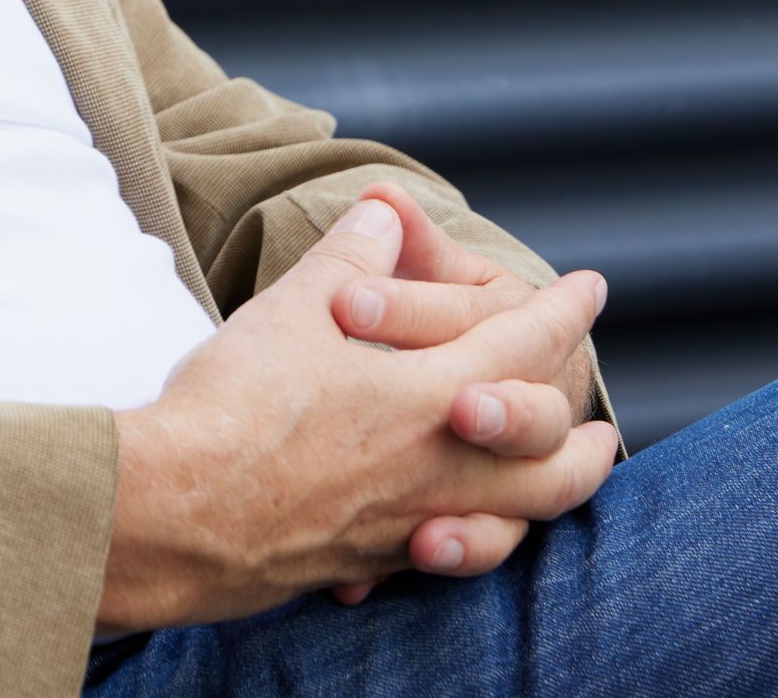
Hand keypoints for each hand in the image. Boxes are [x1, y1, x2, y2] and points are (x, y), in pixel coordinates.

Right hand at [97, 196, 617, 633]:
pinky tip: (447, 533)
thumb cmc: (235, 407)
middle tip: (600, 421)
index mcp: (432, 393)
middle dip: (579, 434)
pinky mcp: (369, 560)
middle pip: (550, 458)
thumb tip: (381, 217)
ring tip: (560, 483)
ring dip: (548, 497)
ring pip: (514, 520)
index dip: (563, 311)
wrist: (177, 514)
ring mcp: (409, 522)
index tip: (589, 290)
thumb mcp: (293, 309)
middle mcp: (439, 465)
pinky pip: (440, 556)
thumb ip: (349, 259)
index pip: (524, 342)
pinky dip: (464, 542)